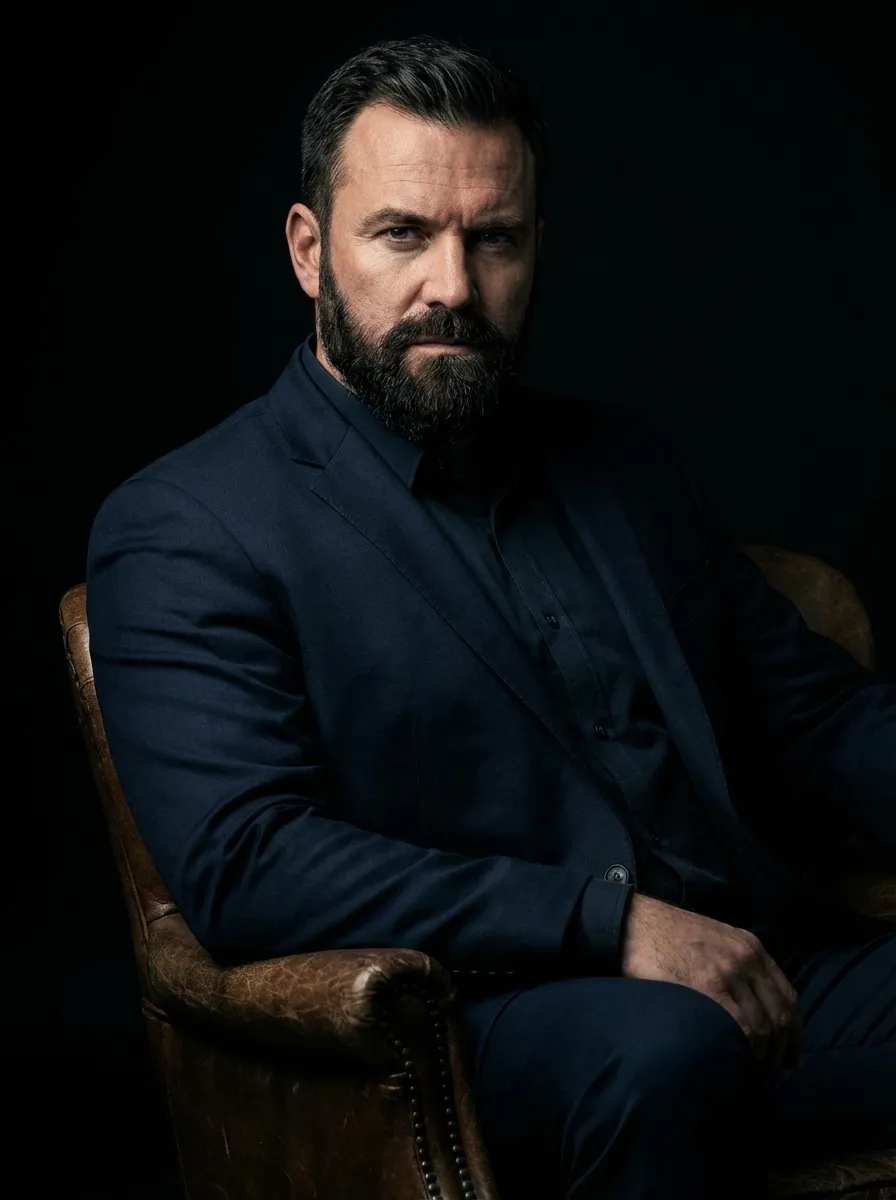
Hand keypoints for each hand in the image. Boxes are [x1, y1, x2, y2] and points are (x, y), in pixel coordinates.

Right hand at [620, 894, 803, 1073]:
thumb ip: (736, 965)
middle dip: (782, 1051)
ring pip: (763, 1026)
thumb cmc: (667, 935)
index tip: (791, 1057)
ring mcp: (729, 972)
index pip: (788, 996)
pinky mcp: (708, 987)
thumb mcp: (714, 940)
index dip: (794, 1032)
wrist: (633, 923)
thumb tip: (749, 1006)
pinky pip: (741, 1027)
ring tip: (752, 1077)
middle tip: (773, 1075)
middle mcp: (747, 958)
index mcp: (751, 947)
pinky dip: (744, 1051)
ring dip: (763, 1058)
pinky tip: (736, 1063)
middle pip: (780, 1015)